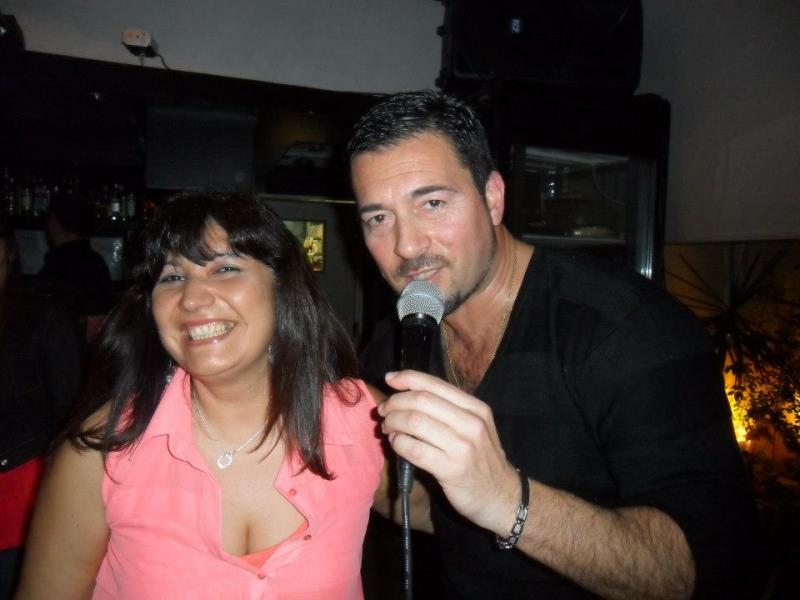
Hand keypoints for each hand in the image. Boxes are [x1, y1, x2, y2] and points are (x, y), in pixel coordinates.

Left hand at [378, 369, 520, 534]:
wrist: (503, 497)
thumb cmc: (482, 460)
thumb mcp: (476, 428)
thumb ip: (449, 411)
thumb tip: (408, 395)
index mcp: (476, 408)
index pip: (435, 384)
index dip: (407, 378)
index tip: (389, 380)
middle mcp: (471, 423)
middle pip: (421, 401)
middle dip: (395, 403)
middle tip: (384, 412)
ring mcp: (462, 447)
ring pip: (414, 422)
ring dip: (393, 423)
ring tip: (388, 429)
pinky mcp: (451, 470)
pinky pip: (414, 449)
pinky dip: (398, 443)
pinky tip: (396, 444)